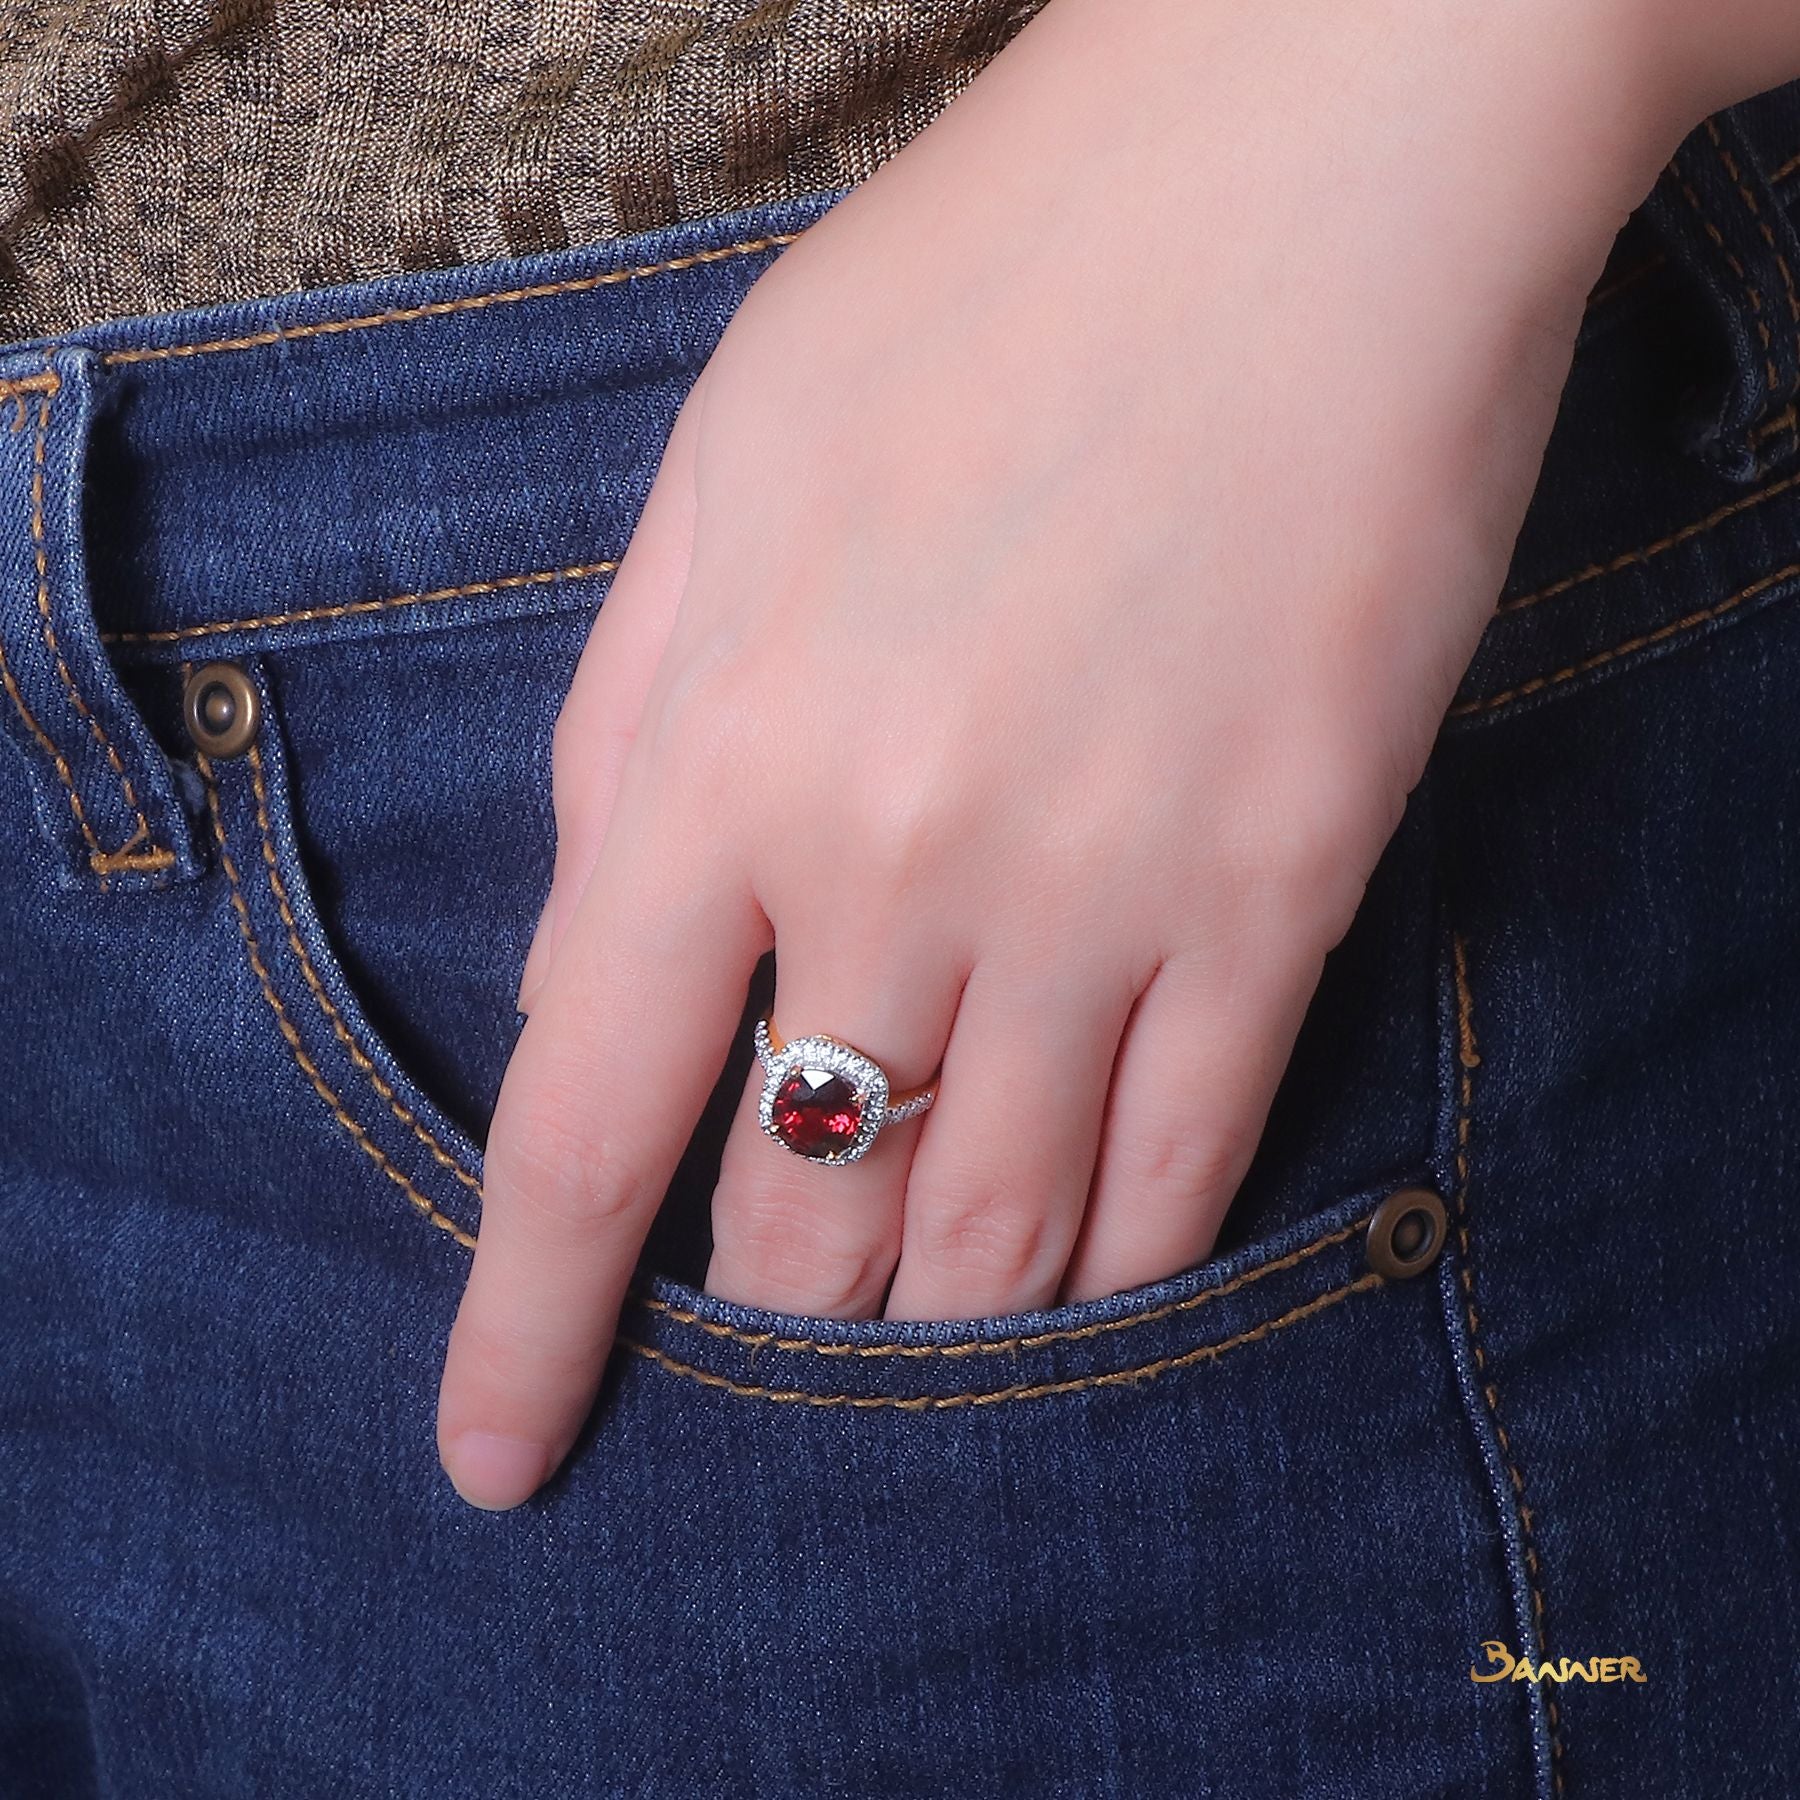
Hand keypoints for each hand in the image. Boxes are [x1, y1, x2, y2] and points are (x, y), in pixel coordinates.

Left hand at [436, 0, 1704, 1507]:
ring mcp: (1113, 887)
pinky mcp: (1289, 879)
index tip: (499, 1458)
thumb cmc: (988, 290)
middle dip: (767, 1323)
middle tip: (759, 1371)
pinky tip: (1082, 1299)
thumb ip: (626, 729)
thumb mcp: (721, 472)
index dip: (527, 1325)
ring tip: (908, 1373)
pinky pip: (1191, 1151)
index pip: (580, 1120)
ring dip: (938, 1329)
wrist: (1310, 175)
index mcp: (727, 749)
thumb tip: (584, 954)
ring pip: (1003, 1221)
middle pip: (804, 1208)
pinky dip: (1119, 1257)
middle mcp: (906, 858)